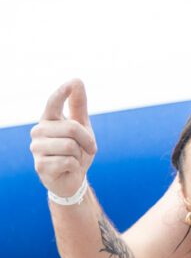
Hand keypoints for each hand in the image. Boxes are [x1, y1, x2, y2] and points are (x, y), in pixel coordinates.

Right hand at [30, 79, 96, 197]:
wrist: (72, 178)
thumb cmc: (76, 150)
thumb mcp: (82, 127)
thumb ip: (78, 105)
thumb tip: (76, 80)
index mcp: (49, 119)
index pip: (53, 102)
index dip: (63, 93)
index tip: (73, 82)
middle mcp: (38, 131)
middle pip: (72, 128)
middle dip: (87, 140)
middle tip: (87, 149)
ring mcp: (36, 148)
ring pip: (70, 146)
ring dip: (80, 154)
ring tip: (74, 158)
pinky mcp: (40, 166)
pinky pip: (68, 161)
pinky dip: (75, 166)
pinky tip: (68, 168)